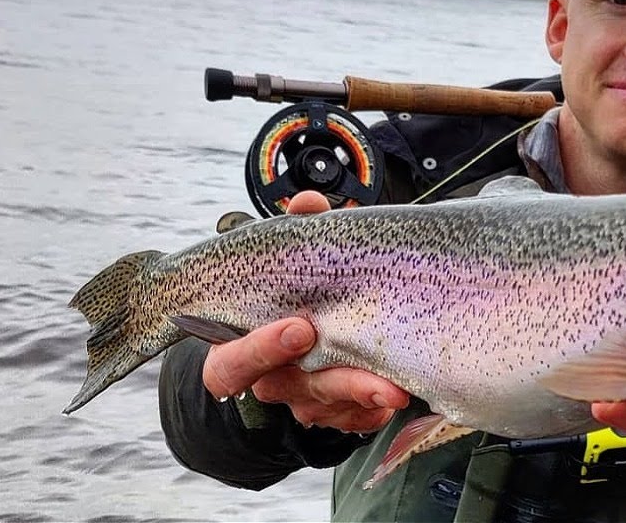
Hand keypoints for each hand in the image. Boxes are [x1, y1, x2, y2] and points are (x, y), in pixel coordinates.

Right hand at [201, 191, 409, 433]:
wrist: (313, 331)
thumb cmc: (298, 292)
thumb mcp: (296, 261)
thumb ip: (299, 232)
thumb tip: (309, 204)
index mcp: (238, 344)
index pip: (230, 362)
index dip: (259, 350)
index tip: (301, 328)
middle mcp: (267, 378)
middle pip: (287, 389)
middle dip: (331, 383)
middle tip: (368, 376)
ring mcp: (299, 400)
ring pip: (325, 408)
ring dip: (361, 399)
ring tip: (395, 389)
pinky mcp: (332, 414)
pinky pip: (351, 422)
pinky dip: (372, 411)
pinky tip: (393, 397)